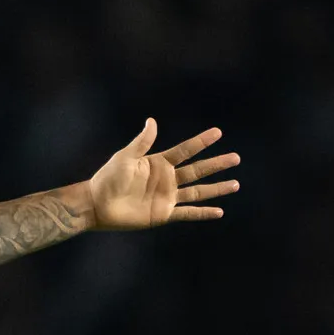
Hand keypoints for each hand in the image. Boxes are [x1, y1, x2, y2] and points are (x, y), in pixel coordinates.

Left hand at [84, 120, 239, 230]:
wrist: (97, 205)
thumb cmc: (107, 179)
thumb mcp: (125, 157)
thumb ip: (142, 142)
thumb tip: (152, 121)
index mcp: (159, 163)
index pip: (185, 150)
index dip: (201, 142)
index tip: (218, 132)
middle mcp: (167, 179)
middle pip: (198, 170)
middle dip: (217, 164)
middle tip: (236, 157)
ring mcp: (167, 197)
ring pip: (198, 191)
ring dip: (217, 188)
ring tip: (236, 184)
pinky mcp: (163, 213)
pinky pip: (188, 213)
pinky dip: (204, 213)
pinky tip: (219, 211)